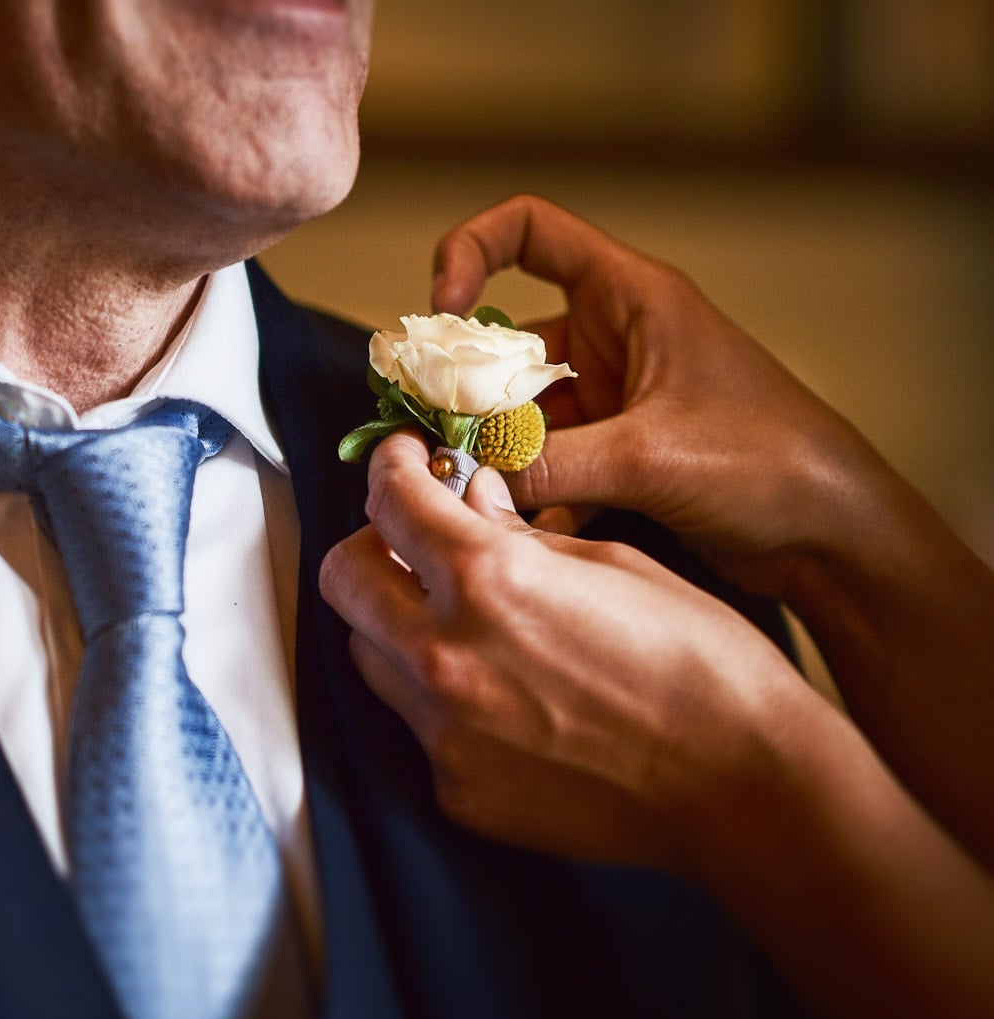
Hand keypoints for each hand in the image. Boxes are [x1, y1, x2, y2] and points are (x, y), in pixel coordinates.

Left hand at [319, 430, 840, 876]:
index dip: (390, 468)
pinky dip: (444, 700)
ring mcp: (442, 732)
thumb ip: (519, 533)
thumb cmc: (700, 663)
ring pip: (370, 655)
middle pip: (343, 579)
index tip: (403, 464)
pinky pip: (418, 726)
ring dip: (398, 625)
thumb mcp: (612, 562)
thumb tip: (469, 502)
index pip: (388, 501)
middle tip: (413, 542)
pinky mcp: (455, 789)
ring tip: (461, 622)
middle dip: (371, 546)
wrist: (743, 786)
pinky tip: (506, 698)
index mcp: (486, 580)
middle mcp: (444, 655)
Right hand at [431, 195, 901, 596]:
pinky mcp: (616, 452)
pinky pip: (545, 458)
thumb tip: (462, 475)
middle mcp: (615, 339)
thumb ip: (548, 463)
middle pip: (507, 341)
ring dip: (497, 450)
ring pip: (520, 409)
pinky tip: (528, 526)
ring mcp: (613, 397)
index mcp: (631, 299)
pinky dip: (527, 488)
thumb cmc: (771, 463)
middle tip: (440, 439)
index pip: (531, 230)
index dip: (471, 253)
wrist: (831, 536)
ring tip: (479, 494)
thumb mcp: (649, 457)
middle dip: (467, 390)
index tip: (442, 311)